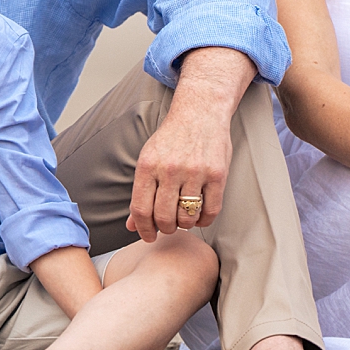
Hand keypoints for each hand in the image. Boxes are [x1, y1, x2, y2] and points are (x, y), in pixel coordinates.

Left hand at [126, 111, 230, 241]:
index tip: (148, 236)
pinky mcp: (217, 175)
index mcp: (148, 166)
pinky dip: (204, 220)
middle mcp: (170, 169)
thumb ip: (140, 193)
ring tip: (183, 218)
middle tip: (167, 227)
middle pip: (164, 217)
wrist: (200, 113)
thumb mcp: (148, 160)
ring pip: (187, 217)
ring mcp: (195, 172)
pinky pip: (211, 211)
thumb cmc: (171, 139)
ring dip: (184, 225)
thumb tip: (131, 225)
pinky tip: (199, 215)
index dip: (143, 229)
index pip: (141, 209)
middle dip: (164, 229)